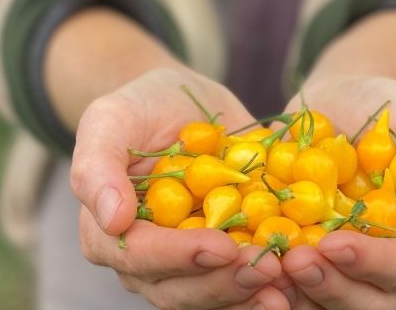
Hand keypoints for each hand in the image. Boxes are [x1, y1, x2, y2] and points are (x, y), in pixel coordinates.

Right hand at [72, 68, 290, 308]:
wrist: (180, 105)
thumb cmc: (140, 108)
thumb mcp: (109, 119)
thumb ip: (97, 166)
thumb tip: (112, 220)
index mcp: (106, 233)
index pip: (139, 255)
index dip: (180, 256)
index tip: (221, 246)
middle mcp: (143, 262)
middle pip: (177, 290)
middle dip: (223, 283)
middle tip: (266, 268)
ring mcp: (183, 267)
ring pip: (210, 297)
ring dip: (248, 295)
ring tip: (286, 282)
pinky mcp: (220, 261)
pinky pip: (240, 285)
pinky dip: (268, 285)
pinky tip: (298, 278)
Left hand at [280, 76, 395, 308]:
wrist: (337, 95)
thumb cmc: (392, 112)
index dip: (373, 263)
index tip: (334, 243)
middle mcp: (382, 263)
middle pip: (365, 299)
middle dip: (329, 283)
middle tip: (293, 259)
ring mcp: (338, 262)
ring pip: (325, 301)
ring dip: (297, 290)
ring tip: (268, 263)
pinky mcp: (299, 253)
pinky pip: (285, 284)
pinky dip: (268, 280)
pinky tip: (246, 262)